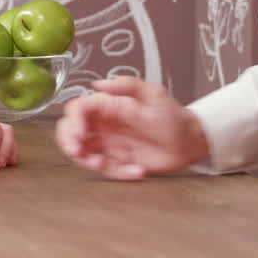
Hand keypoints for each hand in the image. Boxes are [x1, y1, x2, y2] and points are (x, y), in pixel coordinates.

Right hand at [55, 76, 208, 179]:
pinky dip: (119, 173)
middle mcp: (104, 124)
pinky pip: (107, 170)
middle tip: (78, 153)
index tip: (78, 136)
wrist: (189, 141)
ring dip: (88, 162)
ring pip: (83, 153)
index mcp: (108, 105)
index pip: (78, 110)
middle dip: (68, 142)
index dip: (72, 122)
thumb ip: (126, 85)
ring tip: (104, 165)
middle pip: (70, 131)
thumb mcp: (153, 94)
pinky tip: (138, 170)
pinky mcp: (117, 162)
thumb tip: (97, 83)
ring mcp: (109, 144)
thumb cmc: (172, 115)